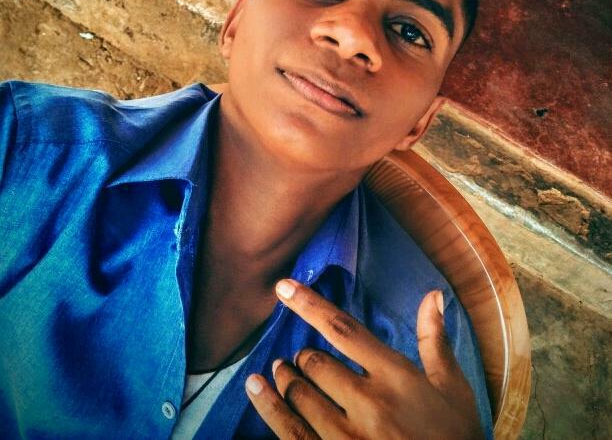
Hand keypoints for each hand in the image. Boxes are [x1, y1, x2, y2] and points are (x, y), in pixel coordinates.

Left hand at [245, 279, 483, 438]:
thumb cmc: (455, 438)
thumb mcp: (453, 390)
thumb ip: (434, 341)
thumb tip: (433, 294)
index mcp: (396, 376)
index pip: (344, 330)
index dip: (310, 305)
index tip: (284, 287)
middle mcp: (369, 402)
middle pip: (316, 362)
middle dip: (304, 356)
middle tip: (301, 357)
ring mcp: (348, 437)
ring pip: (300, 394)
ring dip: (286, 378)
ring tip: (280, 371)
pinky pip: (289, 430)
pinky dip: (268, 406)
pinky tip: (256, 388)